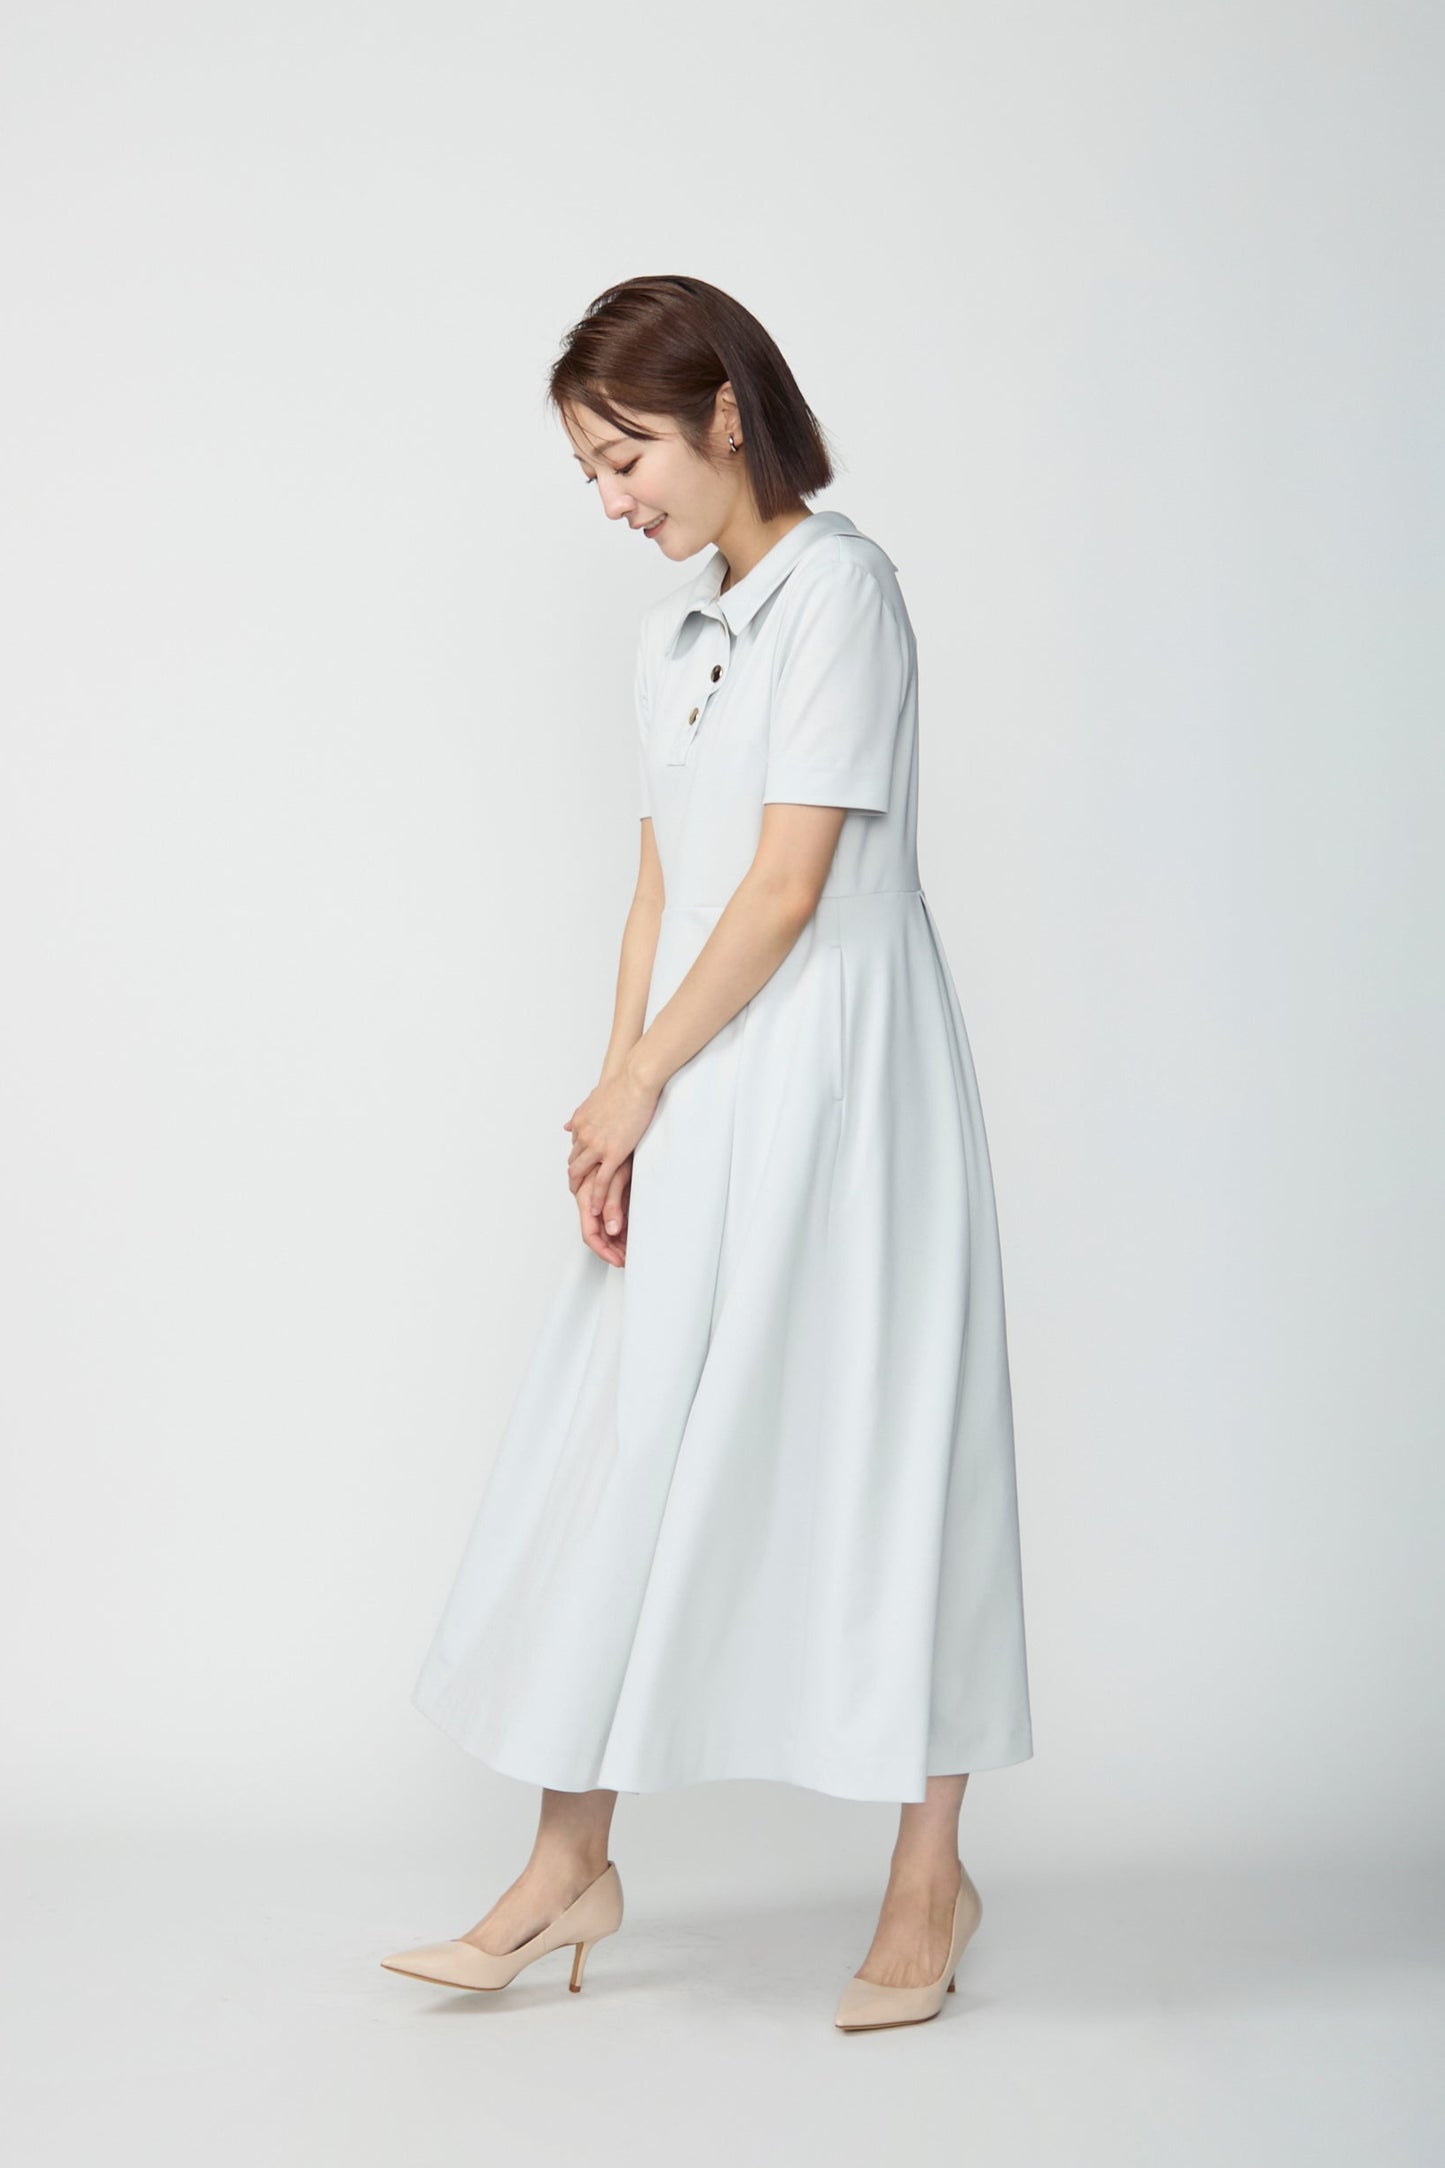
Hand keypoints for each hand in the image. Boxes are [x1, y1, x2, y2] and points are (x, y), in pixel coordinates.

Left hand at [563, 1059, 659, 1264]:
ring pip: (581, 1174)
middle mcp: (584, 1135)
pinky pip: (599, 1181)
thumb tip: (568, 1125)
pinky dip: (596, 1197)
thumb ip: (581, 1114)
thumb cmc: (623, 1084)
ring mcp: (596, 1146)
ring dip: (581, 1192)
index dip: (578, 1161)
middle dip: (575, 1180)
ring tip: (585, 1207)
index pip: (575, 1147)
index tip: (582, 1172)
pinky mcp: (612, 1153)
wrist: (635, 1079)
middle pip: (574, 1163)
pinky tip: (597, 1209)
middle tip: (579, 1194)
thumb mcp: (594, 1098)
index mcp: (581, 1122)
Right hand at [574, 1150, 631, 1266]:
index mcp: (587, 1194)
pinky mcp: (604, 1178)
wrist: (626, 1114)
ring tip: (630, 1243)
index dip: (604, 1251)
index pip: (590, 1234)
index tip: (619, 1260)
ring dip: (614, 1236)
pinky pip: (606, 1207)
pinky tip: (628, 1225)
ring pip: (599, 1221)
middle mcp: (585, 1192)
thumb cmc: (621, 1142)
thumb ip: (612, 1203)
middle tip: (628, 1256)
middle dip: (610, 1247)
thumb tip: (612, 1229)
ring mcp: (592, 1185)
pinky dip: (617, 1220)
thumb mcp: (620, 1177)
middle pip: (594, 1230)